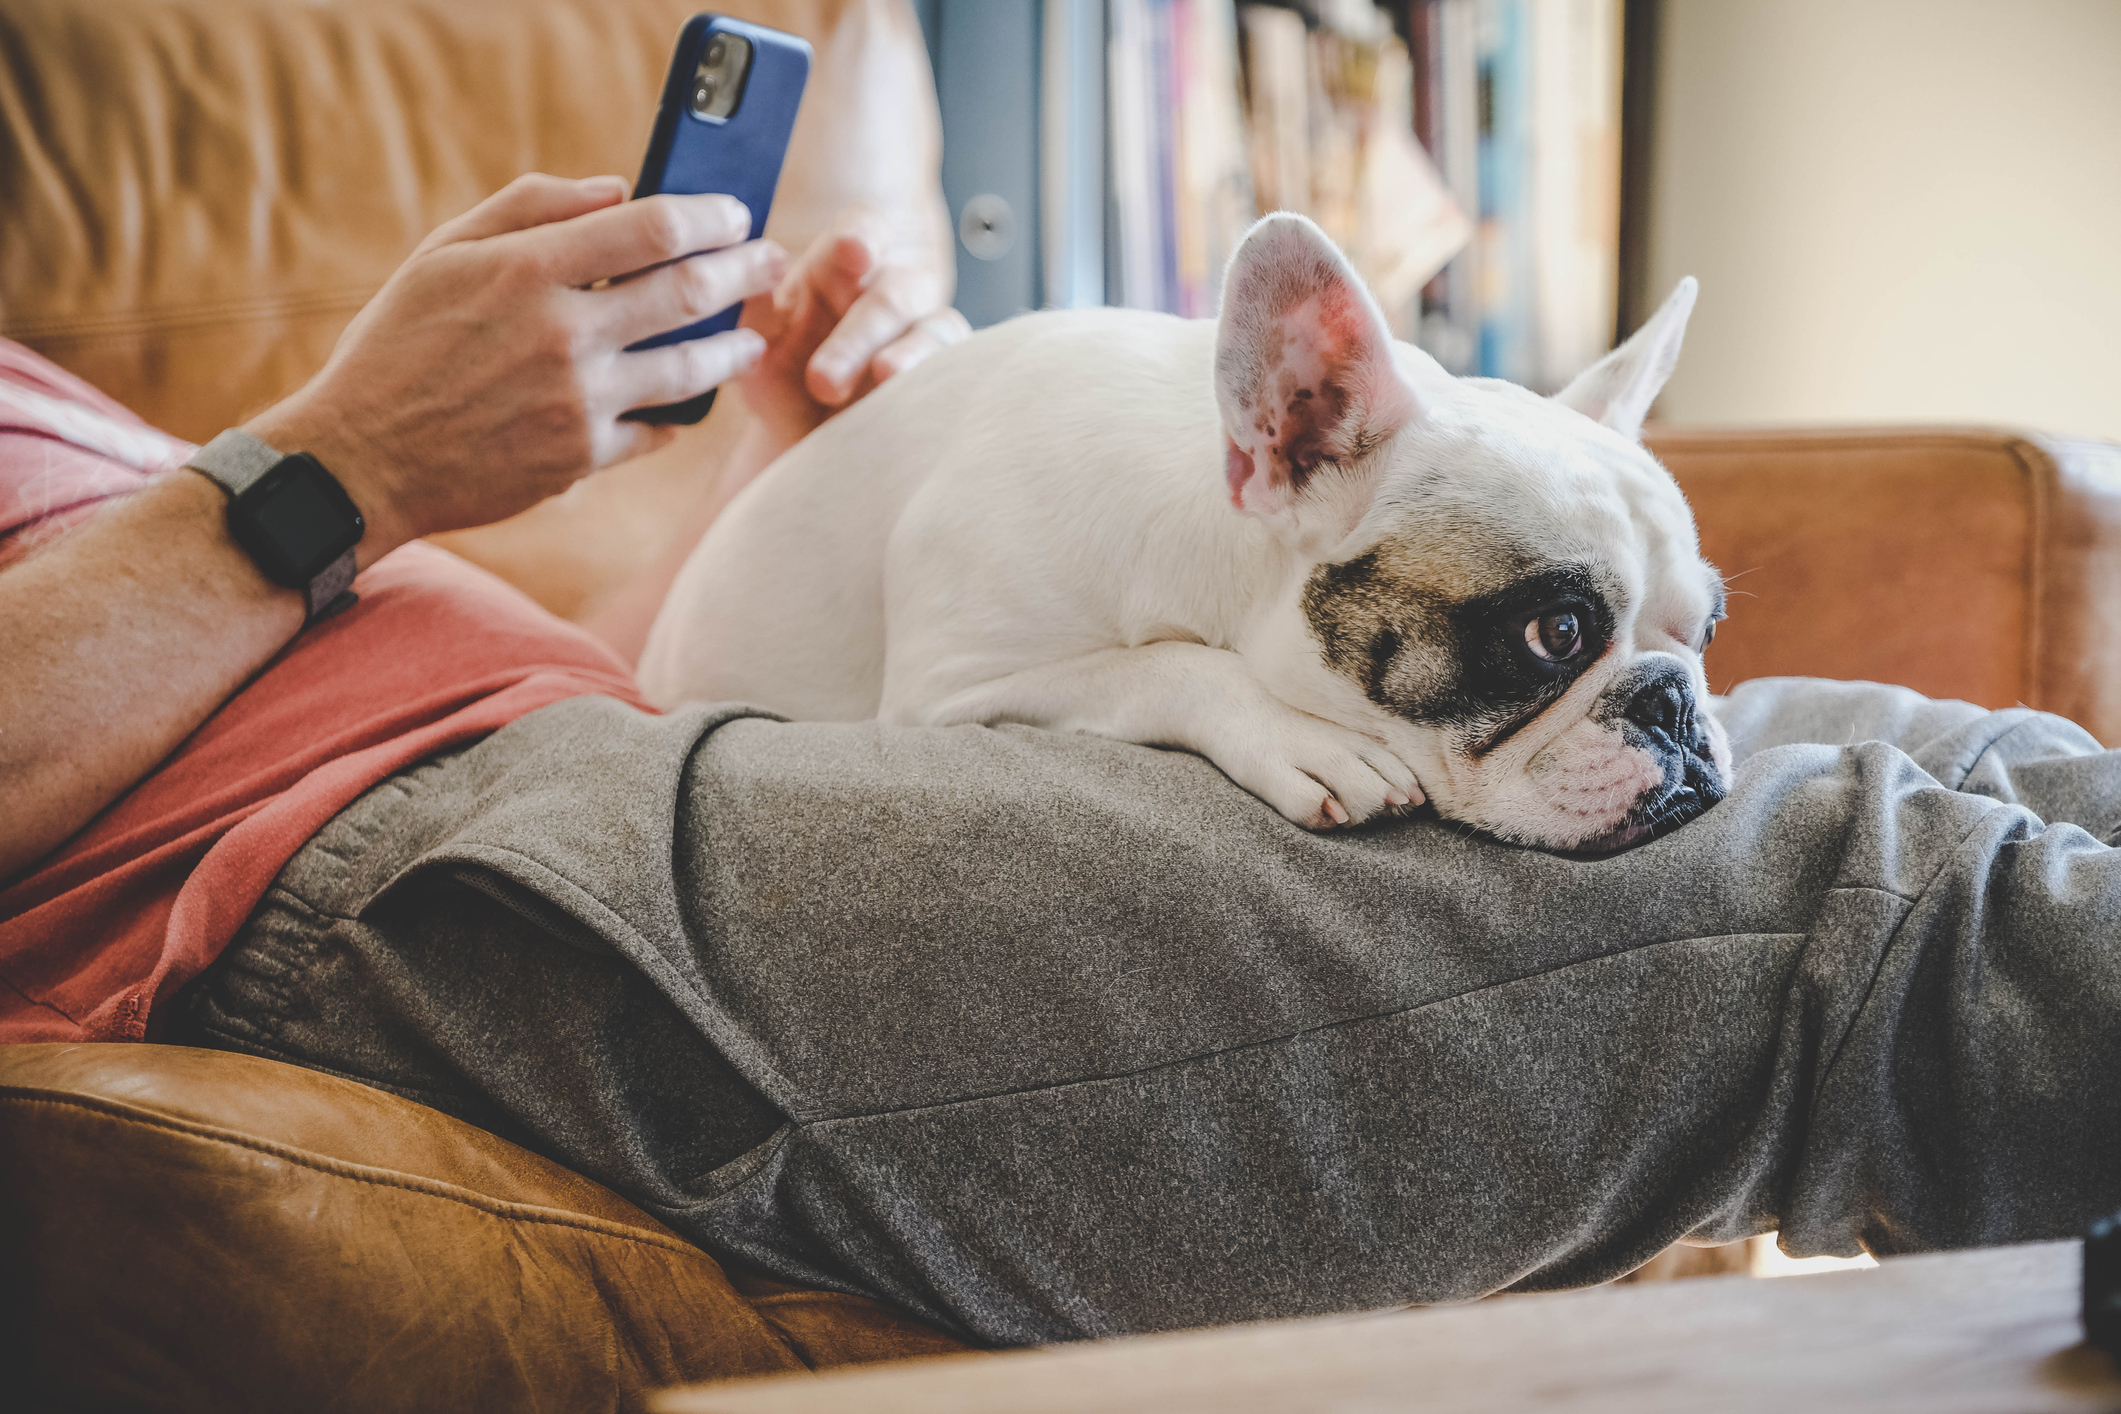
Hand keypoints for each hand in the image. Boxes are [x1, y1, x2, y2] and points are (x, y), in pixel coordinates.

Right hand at [247, 173, 789, 561]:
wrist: (363, 457)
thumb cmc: (400, 342)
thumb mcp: (444, 252)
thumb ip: (531, 207)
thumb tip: (617, 189)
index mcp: (528, 270)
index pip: (651, 228)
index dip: (708, 215)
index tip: (736, 212)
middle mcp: (563, 335)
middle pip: (688, 293)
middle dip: (746, 271)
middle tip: (774, 261)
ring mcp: (577, 402)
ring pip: (689, 369)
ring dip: (732, 348)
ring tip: (752, 337)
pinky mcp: (581, 458)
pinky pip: (654, 432)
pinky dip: (675, 416)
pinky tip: (688, 404)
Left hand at [735, 206, 970, 449]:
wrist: (805, 448)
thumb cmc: (782, 386)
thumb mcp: (759, 351)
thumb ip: (760, 317)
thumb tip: (754, 281)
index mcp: (840, 270)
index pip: (864, 230)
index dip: (864, 235)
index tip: (853, 251)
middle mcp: (890, 293)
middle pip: (893, 294)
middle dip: (859, 335)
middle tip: (823, 380)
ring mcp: (923, 335)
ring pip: (935, 330)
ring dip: (909, 356)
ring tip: (885, 378)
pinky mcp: (945, 377)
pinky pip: (956, 372)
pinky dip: (936, 384)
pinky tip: (915, 405)